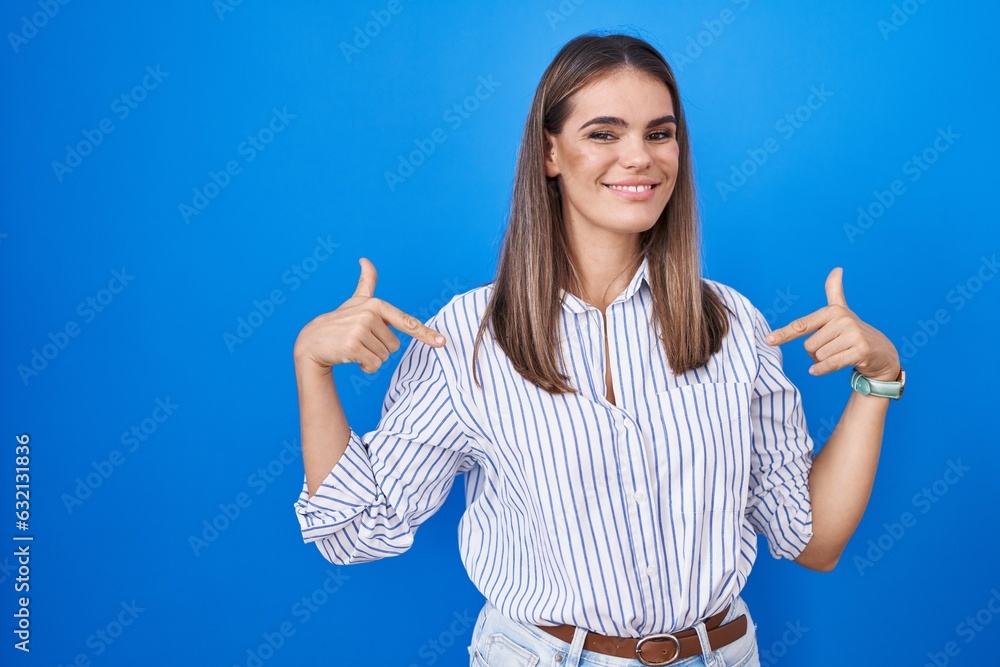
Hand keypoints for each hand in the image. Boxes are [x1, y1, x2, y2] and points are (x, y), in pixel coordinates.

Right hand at [292, 257, 446, 373]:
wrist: (313, 341)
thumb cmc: (340, 321)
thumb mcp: (355, 301)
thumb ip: (366, 282)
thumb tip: (365, 259)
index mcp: (377, 305)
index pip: (406, 322)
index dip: (426, 334)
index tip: (442, 342)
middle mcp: (370, 315)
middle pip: (395, 346)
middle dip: (380, 349)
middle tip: (362, 341)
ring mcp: (360, 330)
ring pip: (384, 357)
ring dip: (372, 359)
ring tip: (355, 347)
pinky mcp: (352, 346)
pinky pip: (373, 365)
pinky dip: (365, 367)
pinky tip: (351, 358)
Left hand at [764, 267, 899, 380]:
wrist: (881, 352)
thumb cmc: (854, 332)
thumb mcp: (842, 311)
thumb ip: (835, 291)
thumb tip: (837, 268)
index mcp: (833, 311)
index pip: (802, 325)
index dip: (784, 333)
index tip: (768, 339)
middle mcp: (843, 320)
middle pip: (809, 346)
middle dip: (815, 353)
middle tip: (833, 349)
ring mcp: (853, 334)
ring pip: (819, 356)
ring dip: (824, 361)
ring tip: (840, 354)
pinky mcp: (861, 350)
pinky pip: (830, 363)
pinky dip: (822, 370)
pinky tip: (817, 371)